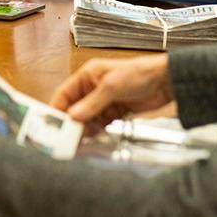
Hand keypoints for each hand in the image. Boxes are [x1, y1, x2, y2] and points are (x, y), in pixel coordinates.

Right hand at [49, 55, 171, 132]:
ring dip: (83, 129)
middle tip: (65, 138)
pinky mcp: (114, 111)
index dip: (57, 109)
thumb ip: (92, 103)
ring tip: (78, 142)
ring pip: (86, 119)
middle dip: (70, 123)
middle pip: (74, 108)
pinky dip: (96, 132)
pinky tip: (93, 139)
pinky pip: (99, 124)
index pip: (65, 93)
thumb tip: (73, 116)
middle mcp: (92, 88)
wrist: (165, 82)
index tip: (52, 125)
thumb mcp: (111, 87)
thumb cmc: (139, 73)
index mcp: (87, 76)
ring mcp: (104, 101)